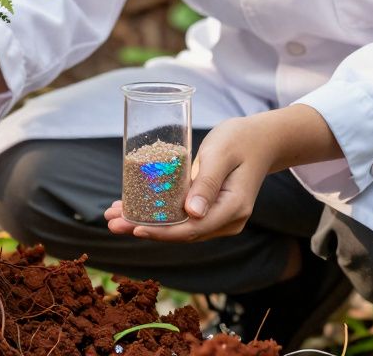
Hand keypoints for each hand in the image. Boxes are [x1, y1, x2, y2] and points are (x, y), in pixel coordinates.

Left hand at [104, 116, 273, 241]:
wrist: (261, 140)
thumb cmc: (240, 140)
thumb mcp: (220, 154)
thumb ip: (207, 182)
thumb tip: (192, 213)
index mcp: (233, 208)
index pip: (192, 228)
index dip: (162, 232)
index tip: (134, 228)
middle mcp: (227, 220)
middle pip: (181, 232)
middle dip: (144, 229)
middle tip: (111, 222)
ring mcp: (220, 219)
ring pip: (178, 227)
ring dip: (146, 223)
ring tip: (114, 217)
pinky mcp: (211, 211)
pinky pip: (182, 218)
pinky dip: (157, 215)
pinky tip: (132, 209)